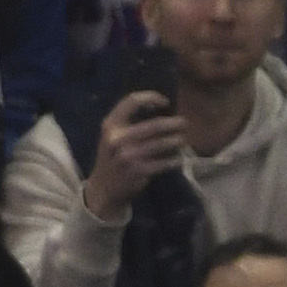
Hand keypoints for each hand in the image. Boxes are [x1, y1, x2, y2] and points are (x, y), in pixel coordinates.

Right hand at [82, 91, 189, 223]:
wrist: (103, 188)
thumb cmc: (112, 158)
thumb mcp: (112, 136)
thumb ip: (128, 122)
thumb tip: (159, 109)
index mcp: (111, 125)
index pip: (132, 101)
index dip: (152, 97)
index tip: (165, 102)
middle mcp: (118, 138)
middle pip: (153, 125)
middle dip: (173, 123)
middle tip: (183, 123)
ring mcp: (129, 156)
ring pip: (161, 144)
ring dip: (176, 140)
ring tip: (182, 139)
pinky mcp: (138, 172)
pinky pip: (162, 163)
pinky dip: (173, 160)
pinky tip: (178, 158)